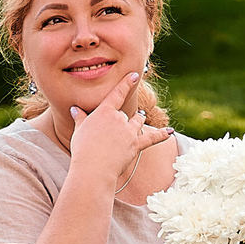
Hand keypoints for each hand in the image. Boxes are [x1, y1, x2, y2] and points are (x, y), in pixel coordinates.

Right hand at [68, 67, 170, 193]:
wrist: (94, 168)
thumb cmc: (83, 149)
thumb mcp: (79, 131)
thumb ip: (80, 118)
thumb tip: (74, 109)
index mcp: (104, 112)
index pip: (117, 93)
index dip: (126, 83)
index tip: (134, 75)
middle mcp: (119, 119)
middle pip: (125, 114)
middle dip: (122, 119)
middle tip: (115, 128)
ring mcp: (129, 131)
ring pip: (138, 121)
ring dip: (139, 119)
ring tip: (140, 117)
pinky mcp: (136, 145)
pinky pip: (152, 138)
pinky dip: (162, 135)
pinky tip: (170, 132)